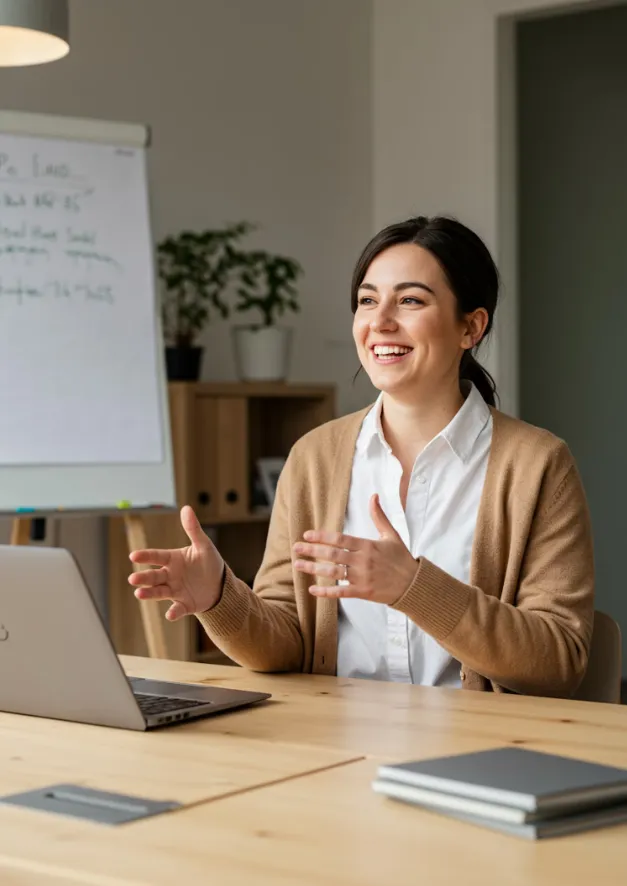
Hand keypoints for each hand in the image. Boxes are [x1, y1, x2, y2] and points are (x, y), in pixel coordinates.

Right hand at [128, 505, 224, 620]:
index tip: (133, 556)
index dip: (145, 556)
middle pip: (154, 576)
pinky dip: (173, 612)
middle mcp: (170, 576)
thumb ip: (193, 529)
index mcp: (173, 560)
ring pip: (159, 592)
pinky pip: (177, 609)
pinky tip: (170, 615)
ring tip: (139, 594)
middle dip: (143, 578)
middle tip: (133, 579)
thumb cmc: (208, 562)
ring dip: (149, 594)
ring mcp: (175, 591)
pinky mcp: (185, 604)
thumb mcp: (203, 545)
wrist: (220, 585)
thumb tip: (186, 508)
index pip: (156, 557)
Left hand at [292, 494, 417, 604]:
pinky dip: (325, 592)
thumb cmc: (401, 558)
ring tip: (298, 565)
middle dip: (311, 551)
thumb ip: (379, 516)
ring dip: (313, 569)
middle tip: (295, 548)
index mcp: (367, 546)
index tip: (306, 535)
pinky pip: (340, 592)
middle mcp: (363, 561)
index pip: (340, 539)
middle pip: (332, 554)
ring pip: (333, 572)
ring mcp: (362, 577)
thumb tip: (373, 496)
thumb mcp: (391, 535)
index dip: (321, 536)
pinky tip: (312, 589)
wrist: (413, 584)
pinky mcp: (363, 592)